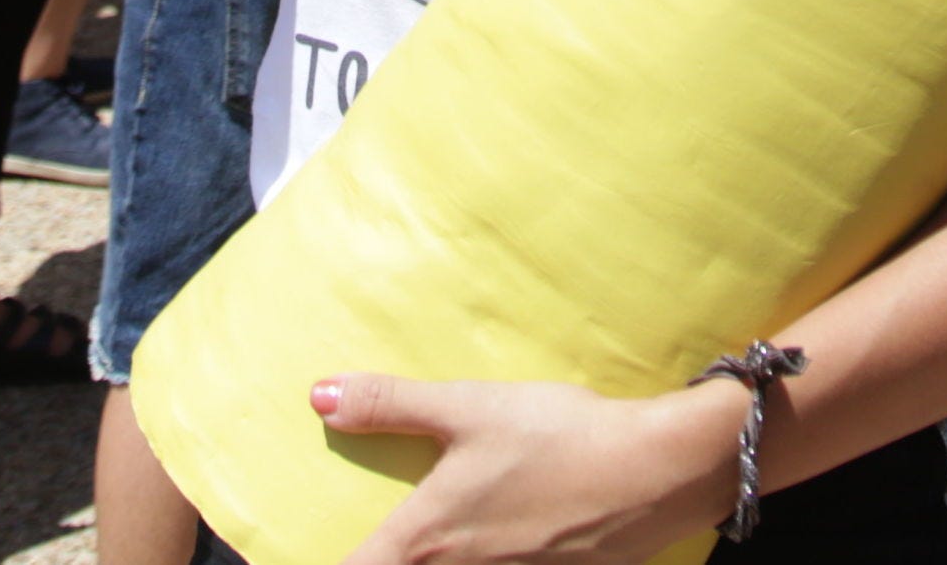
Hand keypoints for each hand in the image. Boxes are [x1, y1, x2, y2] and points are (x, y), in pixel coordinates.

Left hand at [315, 372, 739, 564]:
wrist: (656, 471)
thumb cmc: (558, 436)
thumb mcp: (470, 408)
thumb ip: (393, 405)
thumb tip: (319, 397)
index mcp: (429, 538)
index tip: (290, 558)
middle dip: (383, 559)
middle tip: (375, 543)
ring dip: (434, 560)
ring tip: (436, 540)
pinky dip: (483, 562)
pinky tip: (496, 541)